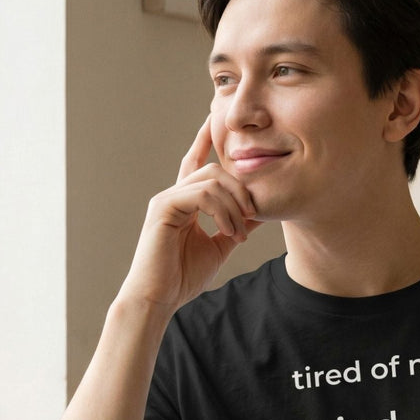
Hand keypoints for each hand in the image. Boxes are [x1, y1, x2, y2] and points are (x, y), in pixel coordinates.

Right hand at [118, 117, 261, 313]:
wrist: (158, 298)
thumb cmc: (182, 277)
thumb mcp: (219, 246)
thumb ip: (236, 225)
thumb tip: (261, 212)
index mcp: (183, 202)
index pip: (197, 164)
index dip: (206, 141)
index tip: (216, 120)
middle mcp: (172, 195)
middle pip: (214, 170)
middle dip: (241, 189)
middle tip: (254, 215)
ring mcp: (166, 199)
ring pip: (211, 180)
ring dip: (235, 205)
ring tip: (240, 233)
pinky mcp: (163, 208)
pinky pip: (202, 195)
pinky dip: (222, 212)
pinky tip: (228, 231)